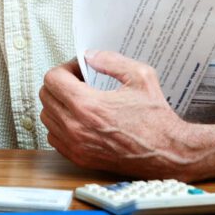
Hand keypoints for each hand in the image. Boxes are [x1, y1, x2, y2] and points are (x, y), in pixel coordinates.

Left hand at [38, 50, 214, 179]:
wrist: (168, 154)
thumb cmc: (157, 120)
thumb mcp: (140, 77)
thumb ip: (111, 61)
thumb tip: (90, 56)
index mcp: (88, 106)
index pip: (52, 79)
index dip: (64, 68)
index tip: (78, 70)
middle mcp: (77, 127)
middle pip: (45, 96)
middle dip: (59, 84)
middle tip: (78, 81)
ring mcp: (76, 145)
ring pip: (46, 116)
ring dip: (58, 103)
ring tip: (79, 99)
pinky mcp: (79, 158)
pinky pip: (53, 136)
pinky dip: (60, 124)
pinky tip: (79, 119)